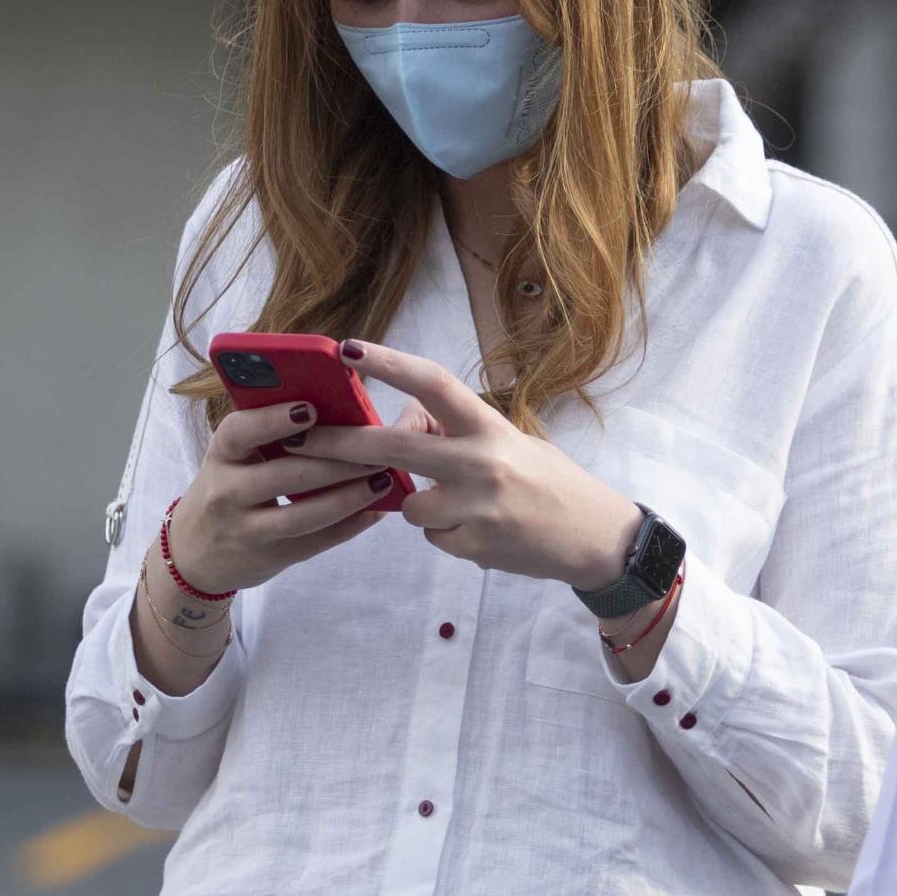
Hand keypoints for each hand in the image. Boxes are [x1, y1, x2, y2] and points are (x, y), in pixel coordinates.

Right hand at [160, 395, 424, 597]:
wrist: (195, 551)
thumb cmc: (229, 486)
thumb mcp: (234, 457)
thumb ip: (270, 435)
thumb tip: (338, 409)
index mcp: (221, 454)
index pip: (240, 431)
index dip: (274, 420)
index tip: (311, 409)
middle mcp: (226, 492)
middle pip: (284, 475)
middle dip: (336, 462)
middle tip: (377, 449)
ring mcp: (246, 529)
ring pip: (303, 515)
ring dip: (348, 497)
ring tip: (382, 480)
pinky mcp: (269, 557)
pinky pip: (316, 542)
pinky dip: (350, 526)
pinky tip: (375, 510)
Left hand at [347, 343, 641, 587]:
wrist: (595, 538)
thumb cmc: (548, 482)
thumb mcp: (508, 441)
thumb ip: (455, 430)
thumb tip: (403, 421)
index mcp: (490, 427)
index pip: (434, 384)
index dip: (389, 364)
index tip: (348, 349)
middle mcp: (482, 462)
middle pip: (394, 447)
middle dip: (341, 445)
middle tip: (301, 439)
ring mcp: (477, 507)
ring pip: (410, 503)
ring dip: (421, 504)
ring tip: (465, 506)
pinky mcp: (475, 546)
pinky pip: (433, 536)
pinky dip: (447, 533)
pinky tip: (482, 531)